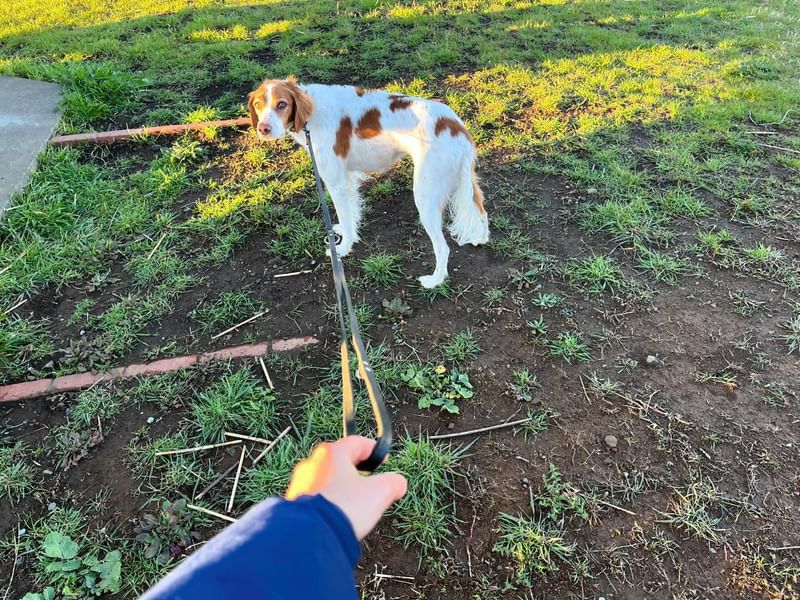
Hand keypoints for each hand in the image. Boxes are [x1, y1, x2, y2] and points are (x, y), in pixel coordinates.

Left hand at [285, 436, 406, 539]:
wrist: (312, 535)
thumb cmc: (345, 507)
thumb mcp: (379, 493)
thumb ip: (393, 483)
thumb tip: (398, 483)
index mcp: (333, 453)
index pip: (358, 442)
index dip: (375, 451)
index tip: (384, 462)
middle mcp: (312, 462)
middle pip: (341, 461)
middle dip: (358, 472)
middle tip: (371, 486)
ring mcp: (300, 482)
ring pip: (328, 479)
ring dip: (343, 488)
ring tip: (355, 505)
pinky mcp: (293, 502)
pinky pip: (317, 496)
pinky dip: (330, 501)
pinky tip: (338, 516)